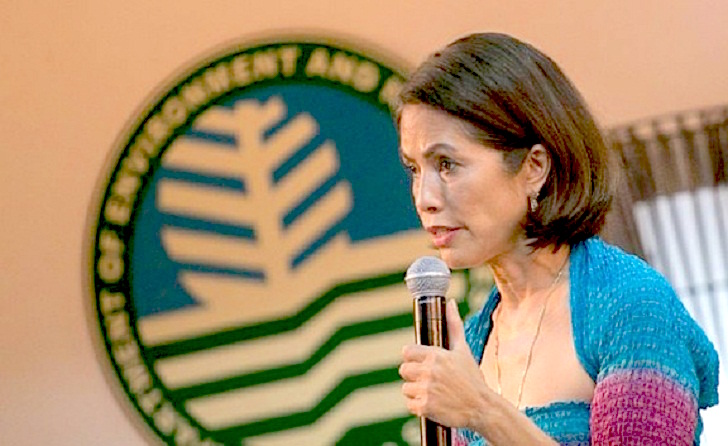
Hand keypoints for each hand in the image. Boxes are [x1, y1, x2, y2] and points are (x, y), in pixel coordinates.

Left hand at [399, 299, 489, 428]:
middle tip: (428, 380)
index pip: (407, 352)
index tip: (421, 363)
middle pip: (403, 370)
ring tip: (433, 393)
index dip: (413, 358)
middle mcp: (429, 371)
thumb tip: (451, 303)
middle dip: (413, 375)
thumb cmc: (472, 378)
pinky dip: (419, 407)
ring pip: (406, 388)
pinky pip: (410, 404)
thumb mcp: (463, 350)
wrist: (482, 408)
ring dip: (416, 392)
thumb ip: (454, 325)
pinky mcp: (425, 407)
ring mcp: (426, 389)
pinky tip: (433, 404)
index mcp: (436, 355)